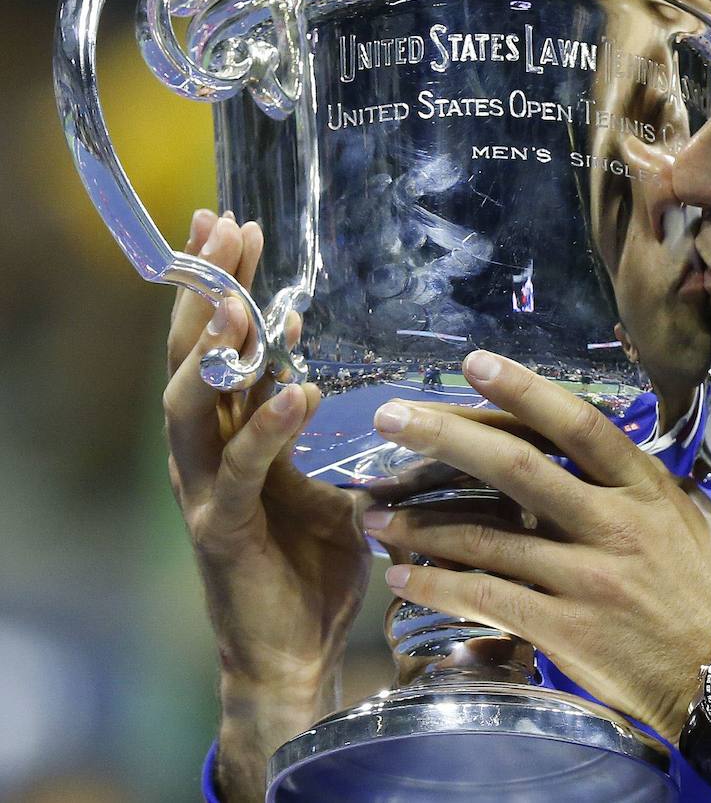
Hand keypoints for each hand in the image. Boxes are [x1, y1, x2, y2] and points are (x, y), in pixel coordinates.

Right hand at [164, 211, 370, 801]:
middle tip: (220, 226)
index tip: (237, 226)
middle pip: (192, 355)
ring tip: (234, 296)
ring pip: (191, 403)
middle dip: (204, 287)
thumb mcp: (325, 487)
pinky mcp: (223, 530)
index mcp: (230, 437)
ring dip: (213, 347)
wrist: (293, 654)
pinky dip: (267, 426)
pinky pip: (242, 468)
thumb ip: (318, 438)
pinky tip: (292, 385)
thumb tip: (350, 388)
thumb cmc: (310, 571)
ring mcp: (207, 491)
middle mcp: (206, 455)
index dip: (222, 284)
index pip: (219, 346)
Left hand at [362, 349, 710, 743]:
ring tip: (375, 514)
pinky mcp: (566, 631)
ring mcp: (586, 580)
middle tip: (390, 415)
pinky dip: (440, 587)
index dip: (523, 391)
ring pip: (488, 539)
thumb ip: (666, 493)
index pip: (577, 426)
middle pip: (516, 469)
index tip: (475, 363)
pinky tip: (405, 578)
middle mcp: (613, 526)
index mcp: (648, 492)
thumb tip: (636, 466)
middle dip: (446, 437)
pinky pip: (488, 600)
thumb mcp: (709, 528)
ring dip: (422, 525)